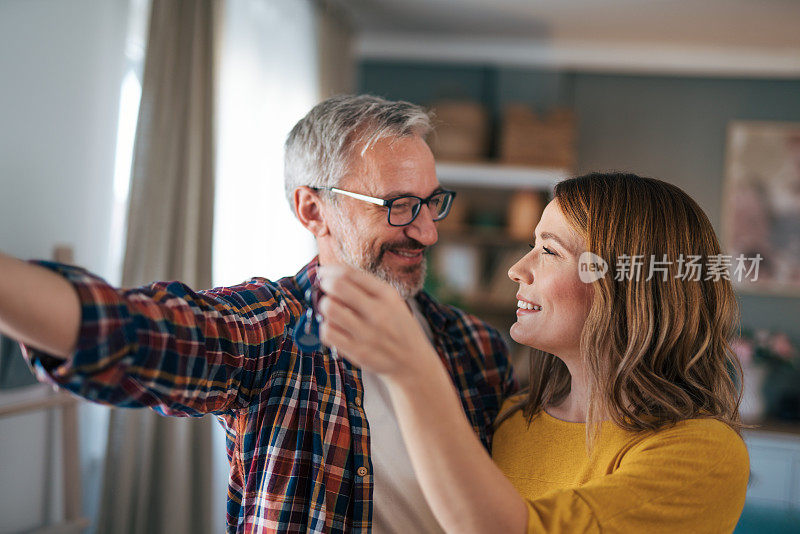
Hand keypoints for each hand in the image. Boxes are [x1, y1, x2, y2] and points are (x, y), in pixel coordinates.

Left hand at [317, 264, 436, 381]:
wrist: (413, 362)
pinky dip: (326, 327)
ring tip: (331, 310)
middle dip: (324, 284)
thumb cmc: (398, 327)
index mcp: (387, 295)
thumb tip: (332, 275)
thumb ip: (367, 288)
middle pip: (337, 287)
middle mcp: (378, 312)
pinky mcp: (358, 352)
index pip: (350, 273)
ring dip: (325, 306)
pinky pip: (328, 332)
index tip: (324, 272)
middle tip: (323, 288)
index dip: (330, 270)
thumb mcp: (393, 301)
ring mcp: (368, 334)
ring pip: (329, 308)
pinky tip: (335, 328)